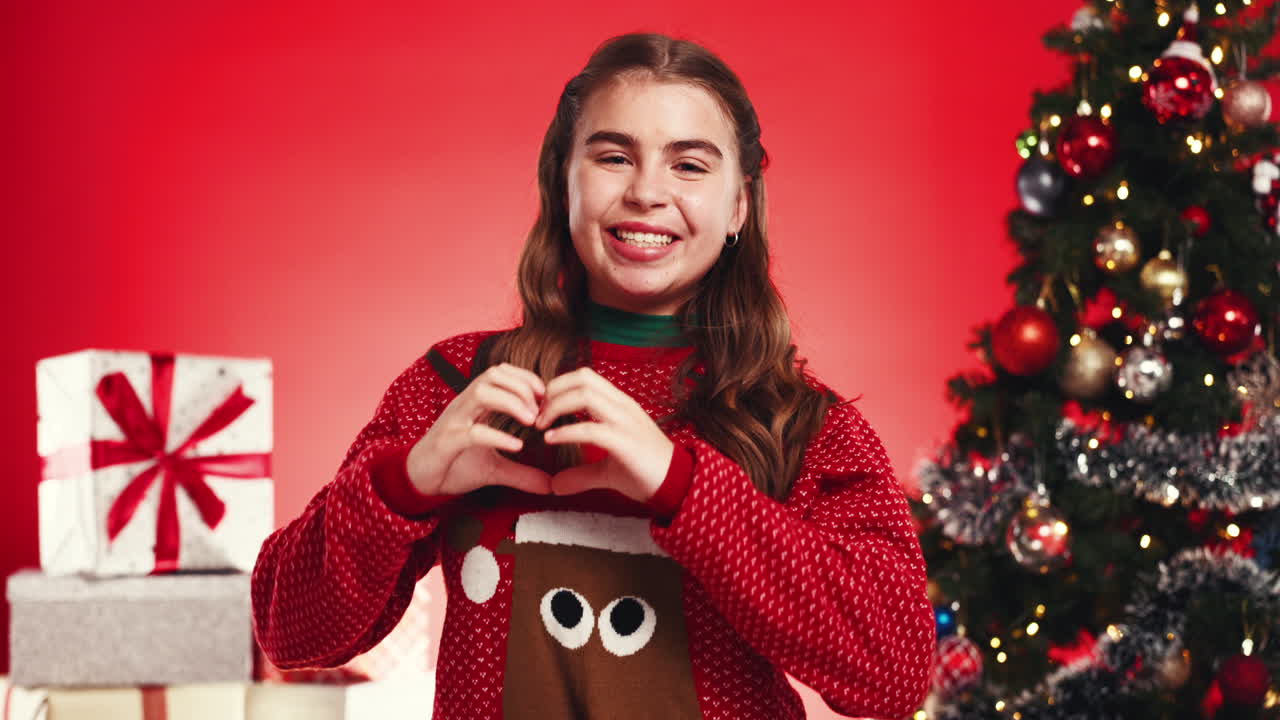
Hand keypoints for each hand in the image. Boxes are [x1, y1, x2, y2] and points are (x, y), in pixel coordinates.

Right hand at [406, 363, 551, 496]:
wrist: (418, 481)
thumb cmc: (454, 466)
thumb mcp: (494, 468)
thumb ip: (521, 473)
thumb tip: (549, 485)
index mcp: (474, 404)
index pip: (500, 373)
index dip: (525, 378)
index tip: (544, 396)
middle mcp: (464, 406)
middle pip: (492, 375)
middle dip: (521, 386)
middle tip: (540, 410)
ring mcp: (454, 422)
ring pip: (481, 393)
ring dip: (511, 402)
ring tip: (531, 421)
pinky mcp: (446, 442)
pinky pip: (472, 432)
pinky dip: (497, 436)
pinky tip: (516, 446)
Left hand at [535, 367, 673, 502]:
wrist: (678, 485)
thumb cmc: (646, 472)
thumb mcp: (608, 469)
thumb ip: (581, 473)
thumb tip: (555, 485)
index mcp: (620, 404)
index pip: (585, 377)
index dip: (558, 386)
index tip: (542, 408)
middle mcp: (623, 406)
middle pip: (582, 378)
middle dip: (553, 391)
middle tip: (537, 414)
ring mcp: (626, 422)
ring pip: (585, 395)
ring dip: (556, 406)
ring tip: (541, 425)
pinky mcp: (625, 442)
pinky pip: (590, 428)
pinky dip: (565, 432)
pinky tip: (551, 440)